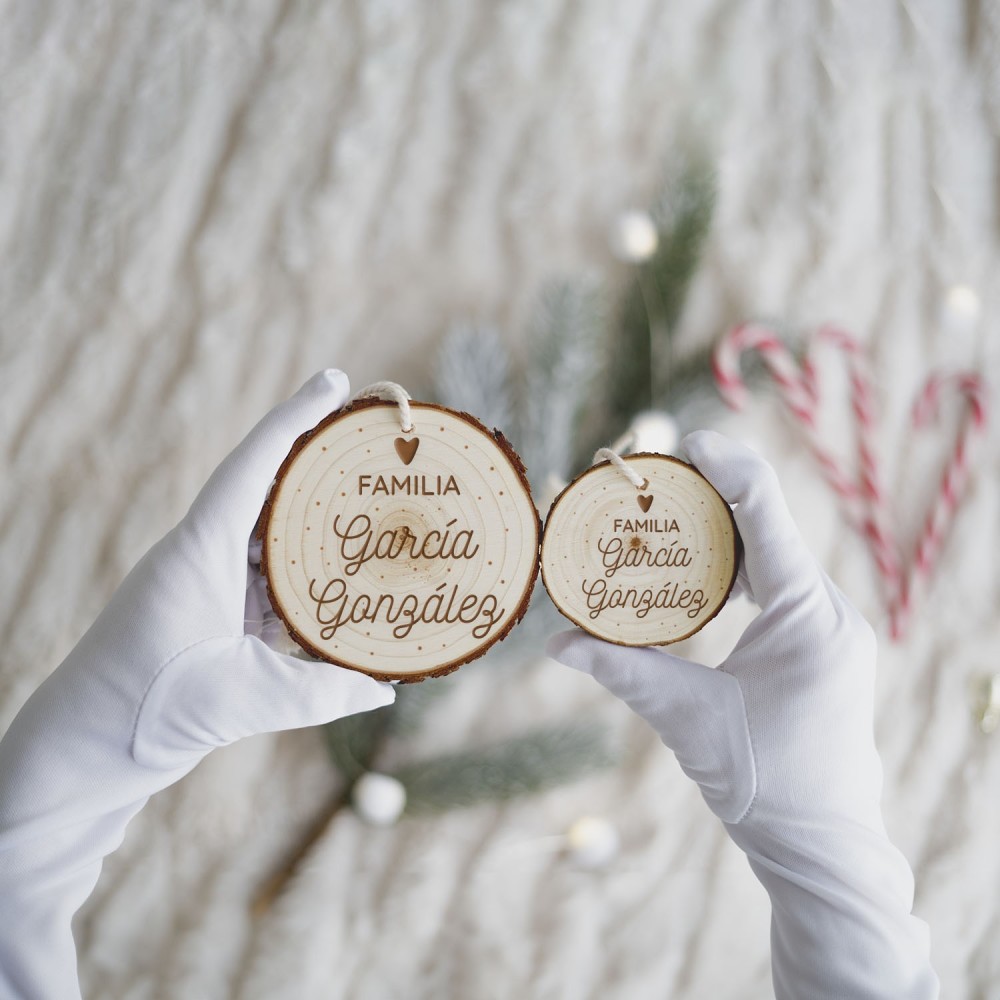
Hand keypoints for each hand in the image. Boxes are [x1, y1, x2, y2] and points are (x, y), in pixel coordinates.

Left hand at [0, 371, 393, 999]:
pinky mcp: (212, 620)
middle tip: (373, 450)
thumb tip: (382, 688)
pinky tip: (343, 595)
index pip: (253, 466)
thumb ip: (318, 693)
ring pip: (273, 542)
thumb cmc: (142, 712)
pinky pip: (270, 586)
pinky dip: (307, 584)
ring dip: (318, 531)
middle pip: (271, 493)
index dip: (295, 419)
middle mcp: (201, 557)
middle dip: (321, 470)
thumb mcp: (239, 699)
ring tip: (374, 520)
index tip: (335, 381)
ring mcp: (206, 588)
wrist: (82, 754)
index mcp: (198, 551)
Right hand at [548, 430, 937, 998]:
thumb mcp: (685, 719)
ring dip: (724, 535)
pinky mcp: (821, 645)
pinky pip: (779, 586)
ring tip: (668, 517)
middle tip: (656, 481)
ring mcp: (831, 628)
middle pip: (770, 529)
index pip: (769, 517)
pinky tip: (697, 573)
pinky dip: (737, 571)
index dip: (730, 469)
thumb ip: (622, 671)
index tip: (688, 442)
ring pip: (775, 557)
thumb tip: (555, 643)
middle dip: (714, 499)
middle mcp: (830, 611)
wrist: (822, 845)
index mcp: (811, 616)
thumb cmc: (764, 784)